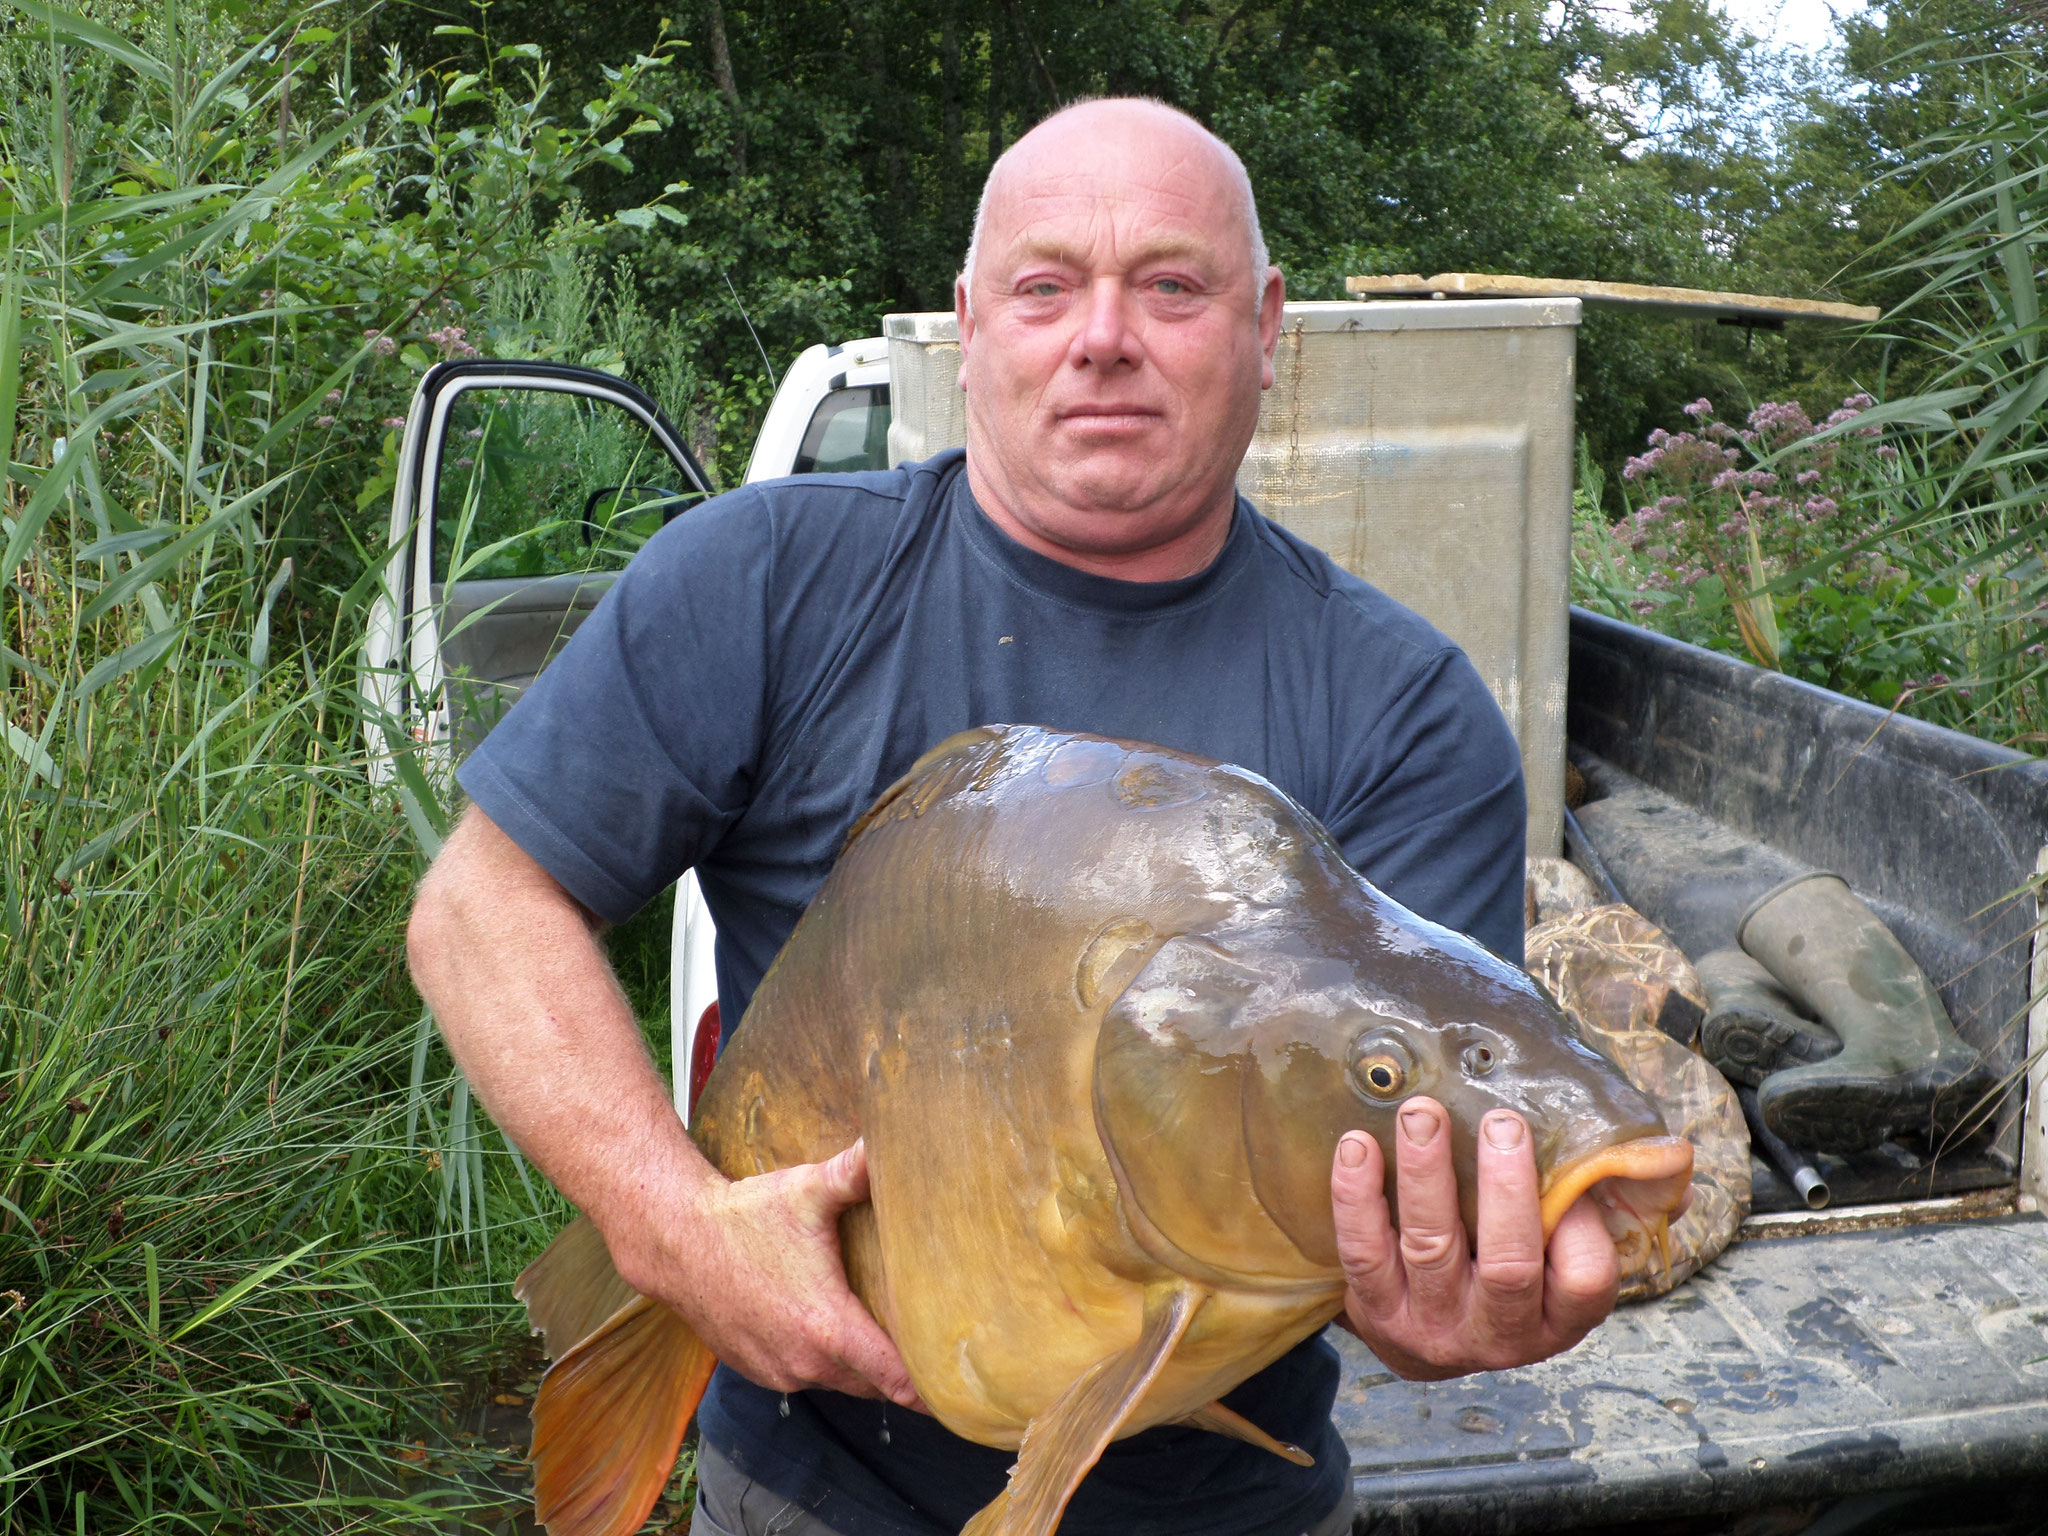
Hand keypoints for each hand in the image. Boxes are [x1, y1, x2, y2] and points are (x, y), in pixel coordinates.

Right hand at [605, 1139, 926, 1410]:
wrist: (675, 1241)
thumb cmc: (745, 1216)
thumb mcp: (808, 1190)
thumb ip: (858, 1171)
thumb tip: (893, 1140)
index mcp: (828, 1327)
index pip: (898, 1380)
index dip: (932, 1388)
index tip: (961, 1387)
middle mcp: (806, 1363)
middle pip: (875, 1386)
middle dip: (903, 1372)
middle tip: (934, 1350)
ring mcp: (779, 1373)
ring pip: (842, 1383)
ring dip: (862, 1367)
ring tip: (887, 1338)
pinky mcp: (758, 1371)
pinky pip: (807, 1378)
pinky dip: (824, 1364)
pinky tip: (831, 1332)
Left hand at [1329, 1097, 1617, 1380]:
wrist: (1430, 1345)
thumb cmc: (1500, 1278)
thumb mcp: (1548, 1265)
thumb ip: (1558, 1212)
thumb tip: (1565, 1139)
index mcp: (1556, 1320)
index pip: (1585, 1280)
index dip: (1579, 1222)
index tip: (1564, 1168)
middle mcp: (1499, 1333)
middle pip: (1508, 1264)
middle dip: (1504, 1185)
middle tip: (1500, 1123)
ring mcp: (1434, 1325)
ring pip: (1430, 1246)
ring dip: (1425, 1173)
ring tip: (1422, 1116)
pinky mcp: (1377, 1312)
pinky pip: (1363, 1251)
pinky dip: (1357, 1196)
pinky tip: (1358, 1146)